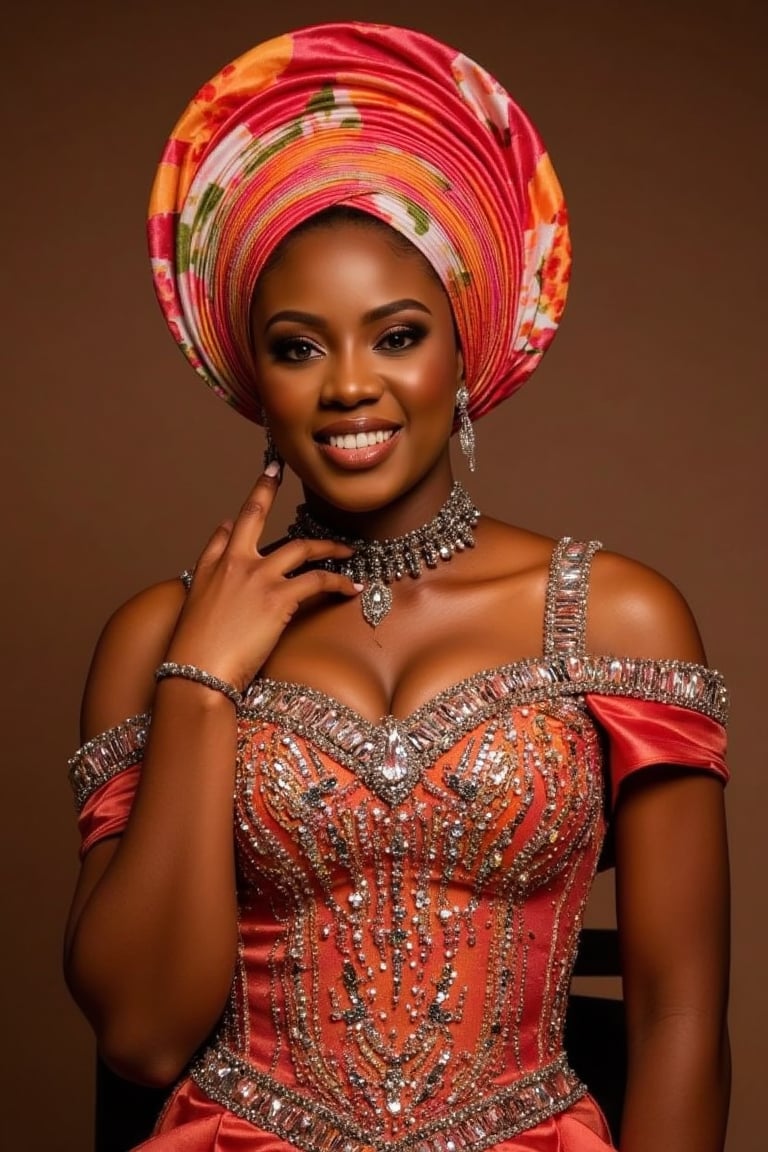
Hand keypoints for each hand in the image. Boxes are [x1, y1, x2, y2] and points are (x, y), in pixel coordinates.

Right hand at [163, 464, 358, 690]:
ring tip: (348, 552)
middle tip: (284, 472)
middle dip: (269, 489)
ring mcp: (259, 578)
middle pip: (259, 517)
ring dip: (330, 547)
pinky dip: (340, 582)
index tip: (270, 473)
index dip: (255, 494)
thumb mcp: (196, 599)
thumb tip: (223, 527)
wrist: (196, 673)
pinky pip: (319, 580)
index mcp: (216, 564)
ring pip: (302, 548)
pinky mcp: (279, 599)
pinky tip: (352, 588)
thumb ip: (210, 561)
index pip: (235, 523)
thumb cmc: (195, 646)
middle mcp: (236, 563)